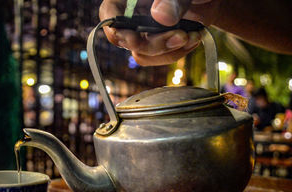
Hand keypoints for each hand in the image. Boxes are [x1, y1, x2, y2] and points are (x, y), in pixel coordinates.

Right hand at [99, 0, 220, 65]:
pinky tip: (193, 39)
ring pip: (142, 54)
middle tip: (180, 37)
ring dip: (168, 51)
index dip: (115, 29)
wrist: (209, 0)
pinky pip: (158, 58)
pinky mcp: (157, 43)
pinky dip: (177, 53)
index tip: (135, 40)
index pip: (109, 12)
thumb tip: (160, 17)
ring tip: (191, 37)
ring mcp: (144, 30)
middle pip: (126, 39)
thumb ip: (173, 0)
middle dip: (153, 44)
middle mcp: (133, 14)